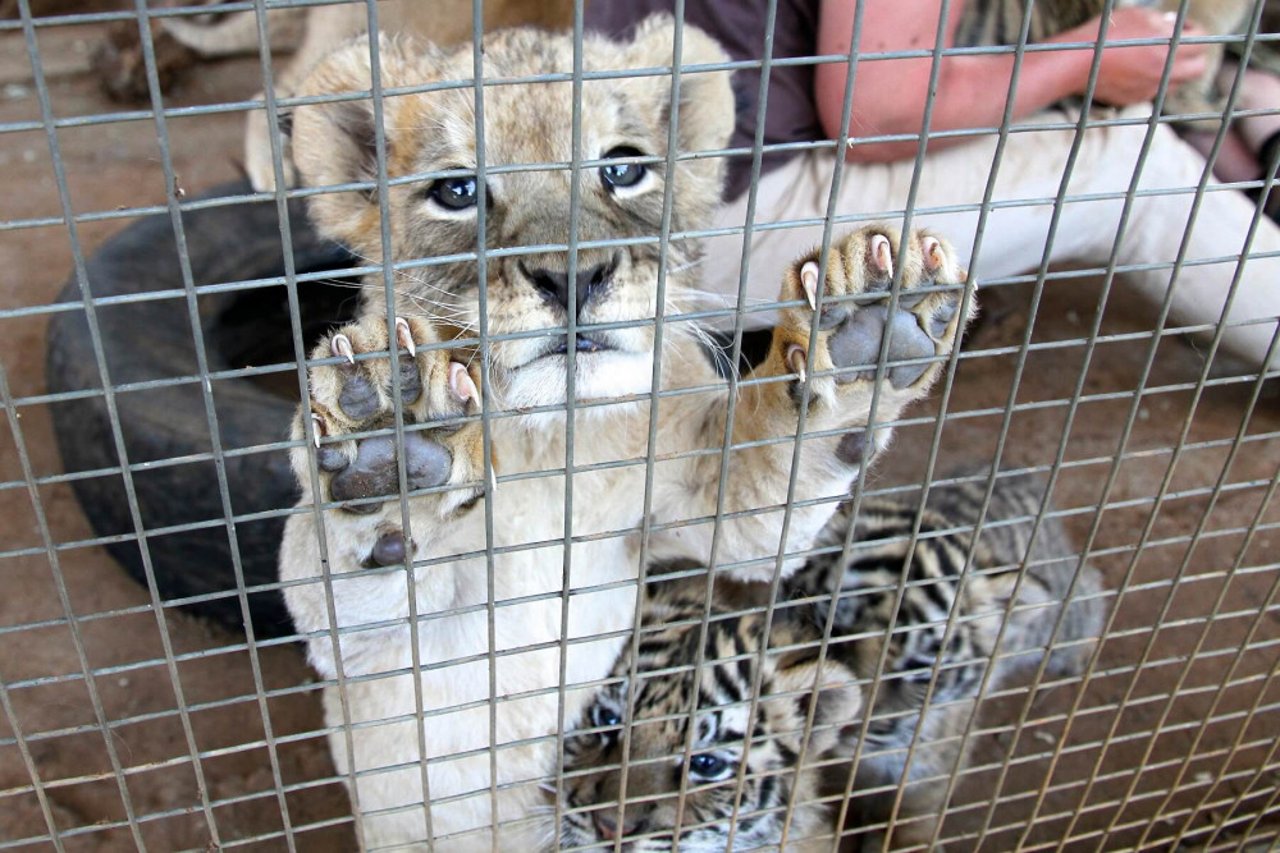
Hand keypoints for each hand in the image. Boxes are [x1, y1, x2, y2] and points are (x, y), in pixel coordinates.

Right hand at [1078, 7, 1210, 105]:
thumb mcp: (1138, 15)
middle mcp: (1164, 71)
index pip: (1201, 40)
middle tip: (1179, 46)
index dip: (1193, 29)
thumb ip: (1162, 21)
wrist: (1076, 63)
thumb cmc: (1106, 33)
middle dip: (1193, 56)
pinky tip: (1136, 70)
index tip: (1182, 27)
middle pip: (1197, 68)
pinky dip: (1152, 81)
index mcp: (1169, 47)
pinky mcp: (1135, 98)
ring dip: (1174, 71)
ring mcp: (1150, 88)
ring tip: (1157, 59)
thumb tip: (1172, 25)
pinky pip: (1154, 91)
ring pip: (1176, 83)